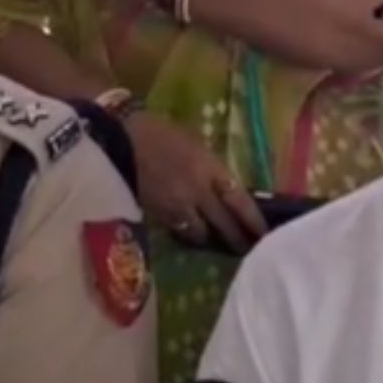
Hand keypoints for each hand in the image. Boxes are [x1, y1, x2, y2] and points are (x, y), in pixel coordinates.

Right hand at [124, 112, 267, 253]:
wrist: (118, 141)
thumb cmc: (159, 134)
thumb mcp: (195, 143)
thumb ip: (212, 167)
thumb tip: (228, 187)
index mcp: (211, 168)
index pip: (240, 200)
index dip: (254, 219)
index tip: (264, 232)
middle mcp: (198, 191)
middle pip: (224, 223)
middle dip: (238, 238)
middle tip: (248, 249)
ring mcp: (178, 206)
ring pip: (202, 233)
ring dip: (213, 239)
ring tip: (221, 245)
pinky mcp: (158, 216)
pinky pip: (180, 232)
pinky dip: (190, 235)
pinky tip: (194, 237)